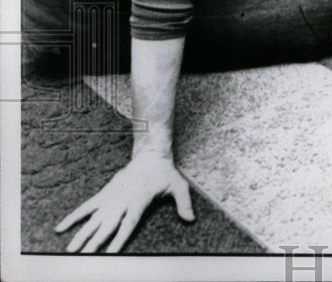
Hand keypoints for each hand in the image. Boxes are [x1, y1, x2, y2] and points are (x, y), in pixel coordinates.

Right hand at [54, 152, 193, 252]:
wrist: (150, 153)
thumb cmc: (164, 172)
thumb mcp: (178, 185)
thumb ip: (184, 203)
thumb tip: (190, 219)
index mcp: (139, 200)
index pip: (128, 223)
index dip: (119, 239)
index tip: (110, 254)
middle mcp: (122, 200)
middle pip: (107, 225)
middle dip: (95, 242)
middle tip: (83, 258)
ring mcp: (111, 197)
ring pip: (93, 219)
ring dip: (81, 234)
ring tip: (69, 250)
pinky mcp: (104, 194)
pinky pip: (86, 207)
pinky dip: (73, 217)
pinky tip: (60, 228)